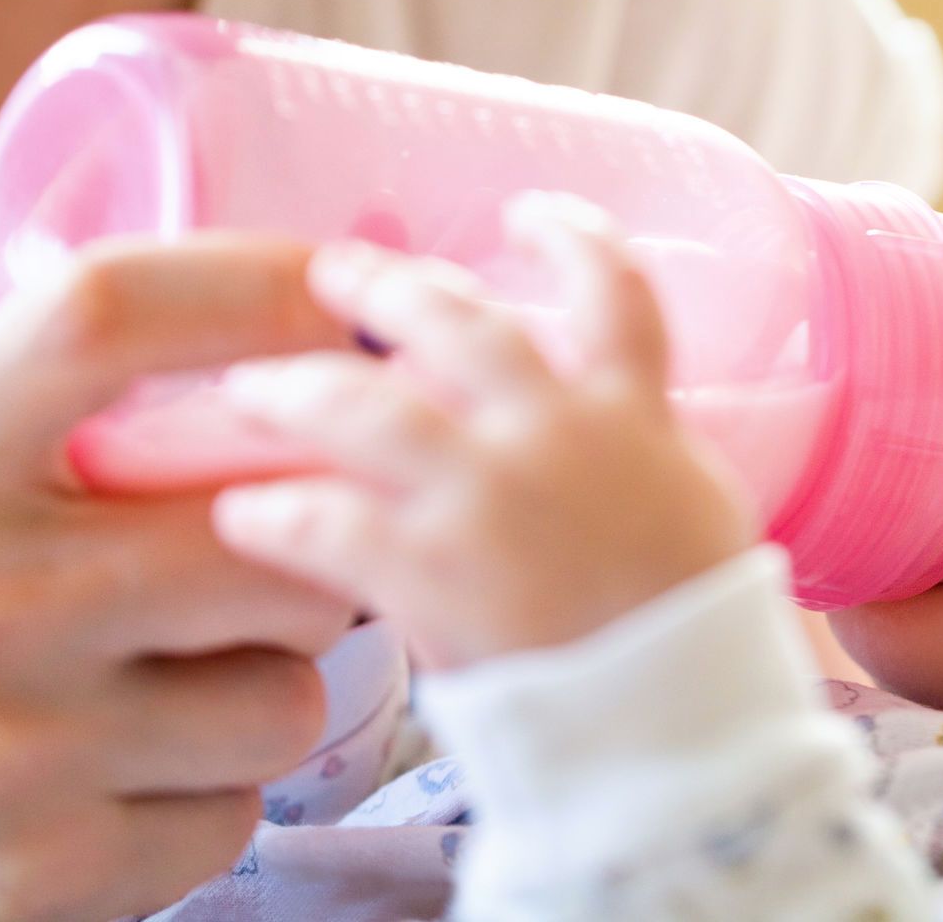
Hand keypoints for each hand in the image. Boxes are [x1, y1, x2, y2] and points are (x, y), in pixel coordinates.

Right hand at [0, 237, 363, 921]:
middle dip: (312, 537)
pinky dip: (205, 798)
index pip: (109, 314)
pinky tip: (127, 780)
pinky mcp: (46, 877)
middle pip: (271, 523)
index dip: (256, 281)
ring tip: (181, 677)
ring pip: (288, 688)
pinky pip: (236, 810)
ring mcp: (10, 750)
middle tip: (284, 540)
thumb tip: (138, 230)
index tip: (338, 290)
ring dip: (263, 682)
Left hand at [208, 195, 758, 671]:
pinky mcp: (432, 572)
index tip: (528, 212)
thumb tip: (598, 439)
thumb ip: (636, 461)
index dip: (572, 237)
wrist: (685, 730)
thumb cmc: (701, 642)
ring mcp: (490, 496)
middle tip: (333, 273)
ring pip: (369, 406)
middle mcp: (558, 432)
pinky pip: (327, 521)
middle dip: (387, 289)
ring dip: (299, 388)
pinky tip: (241, 514)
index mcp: (634, 416)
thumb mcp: (695, 518)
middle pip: (459, 323)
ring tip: (249, 388)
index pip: (616, 290)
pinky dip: (276, 513)